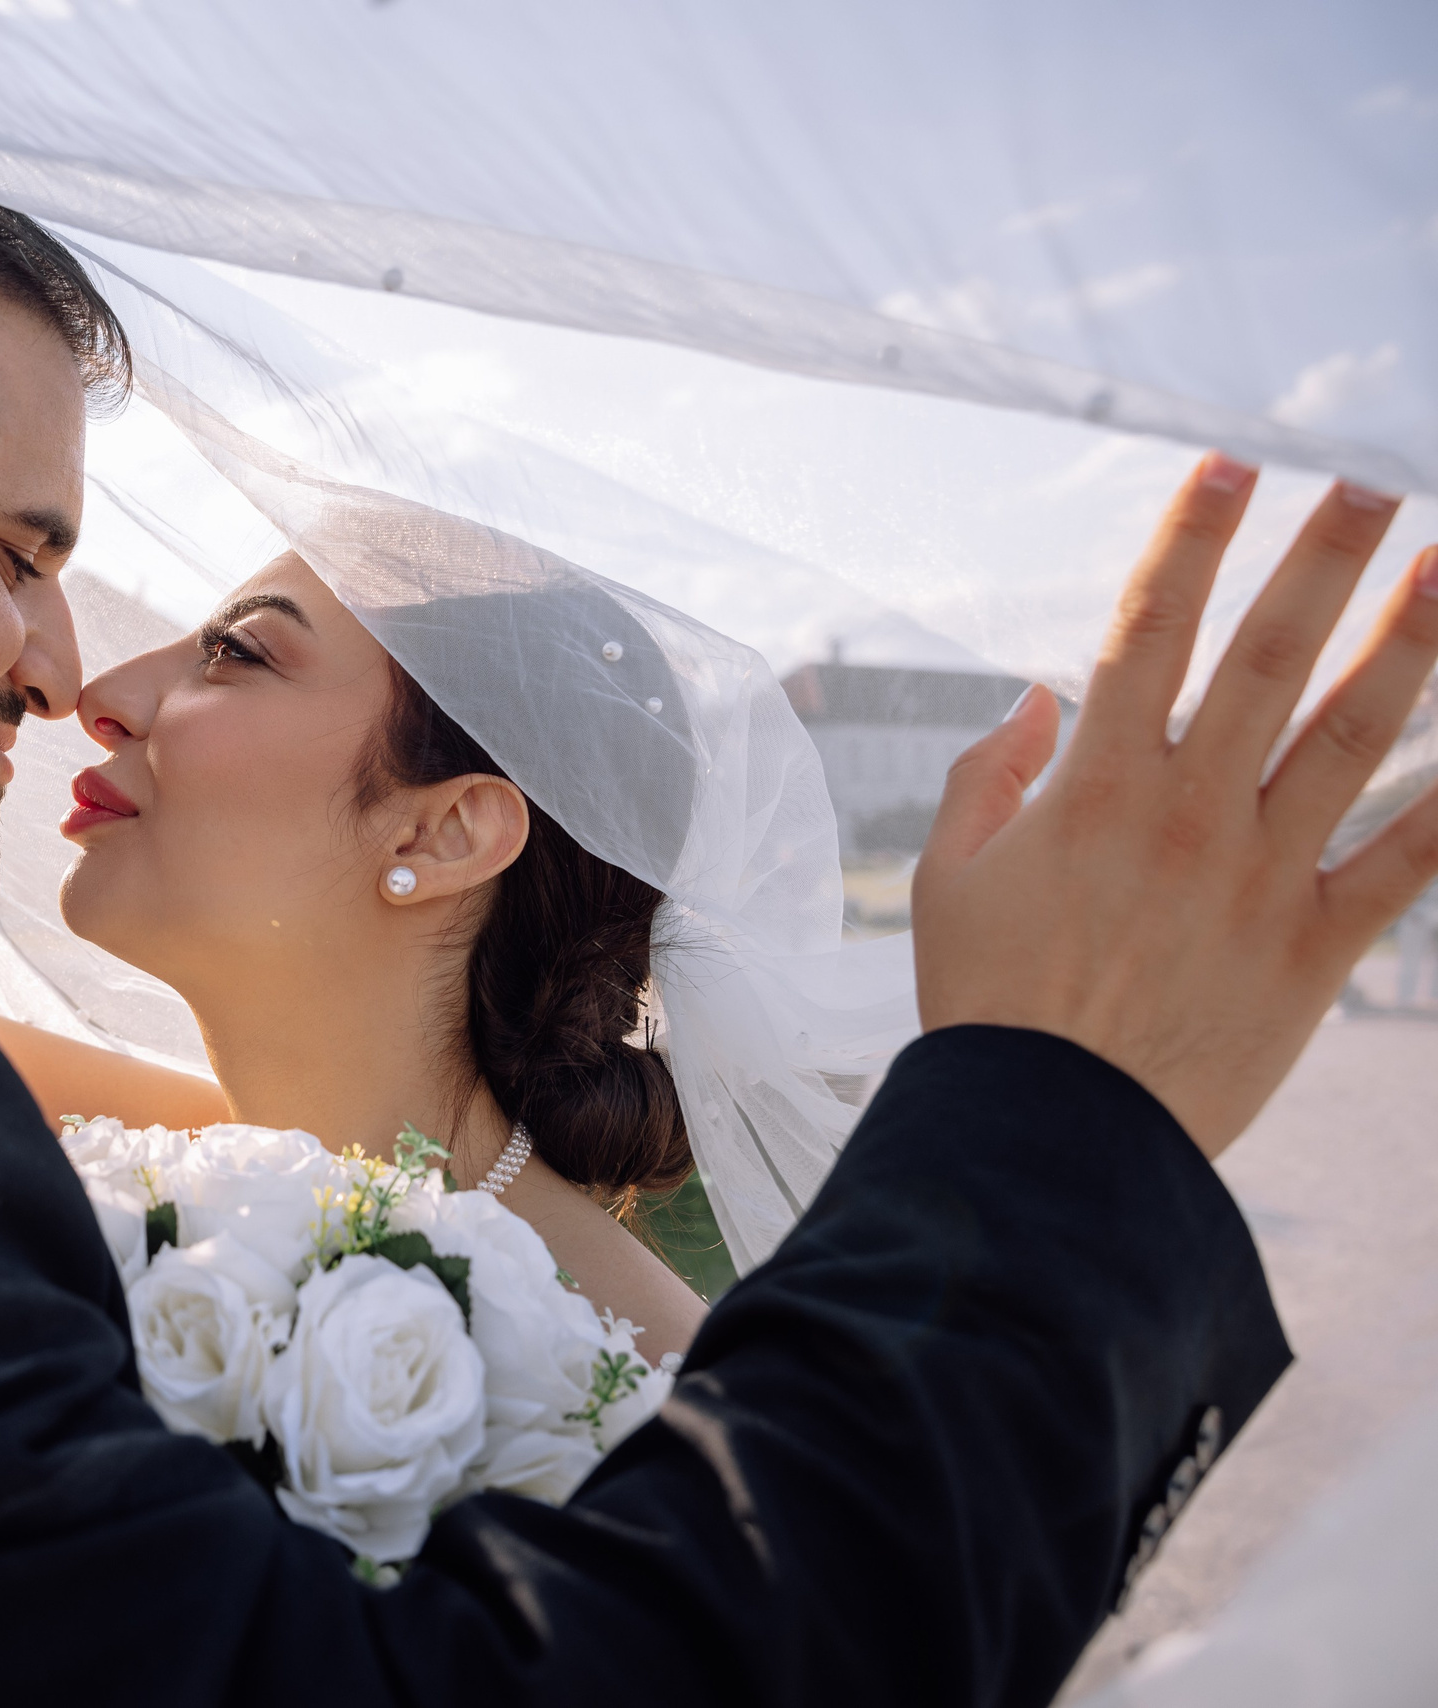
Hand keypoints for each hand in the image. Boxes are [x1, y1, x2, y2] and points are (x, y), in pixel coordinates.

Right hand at [915, 457, 1437, 1156]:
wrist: (1047, 1132)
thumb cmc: (986, 1003)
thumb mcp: (948, 880)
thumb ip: (987, 777)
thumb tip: (1038, 696)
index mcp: (1093, 787)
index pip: (1149, 631)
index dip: (1190, 540)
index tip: (1230, 463)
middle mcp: (1186, 813)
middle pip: (1265, 660)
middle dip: (1320, 562)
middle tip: (1371, 483)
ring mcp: (1257, 878)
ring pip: (1349, 740)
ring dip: (1409, 647)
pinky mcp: (1312, 950)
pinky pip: (1404, 867)